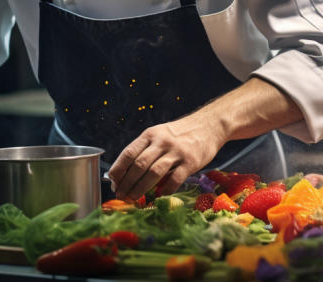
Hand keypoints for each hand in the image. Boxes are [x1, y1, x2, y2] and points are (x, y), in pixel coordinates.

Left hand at [107, 115, 225, 200]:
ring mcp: (177, 151)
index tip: (113, 183)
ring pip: (154, 173)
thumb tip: (125, 174)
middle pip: (139, 165)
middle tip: (121, 196)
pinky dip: (164, 190)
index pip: (128, 153)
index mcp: (150, 135)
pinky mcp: (191, 161)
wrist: (209, 125)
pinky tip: (158, 195)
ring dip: (141, 188)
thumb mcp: (159, 135)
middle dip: (127, 183)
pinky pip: (175, 179)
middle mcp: (162, 142)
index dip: (118, 170)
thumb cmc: (180, 134)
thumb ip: (145, 150)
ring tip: (134, 198)